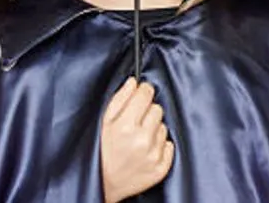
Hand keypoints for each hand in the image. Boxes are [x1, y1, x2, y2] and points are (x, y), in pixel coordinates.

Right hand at [100, 77, 173, 202]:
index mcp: (126, 126)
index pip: (146, 94)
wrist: (102, 185)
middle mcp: (142, 140)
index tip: (141, 94)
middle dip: (147, 112)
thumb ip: (119, 100)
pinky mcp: (161, 168)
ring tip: (138, 139)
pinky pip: (169, 145)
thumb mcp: (103, 123)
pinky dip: (160, 145)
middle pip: (157, 109)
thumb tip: (134, 82)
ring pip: (163, 126)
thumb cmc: (99, 152)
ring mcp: (153, 155)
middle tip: (135, 122)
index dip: (143, 91)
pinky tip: (146, 149)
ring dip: (153, 129)